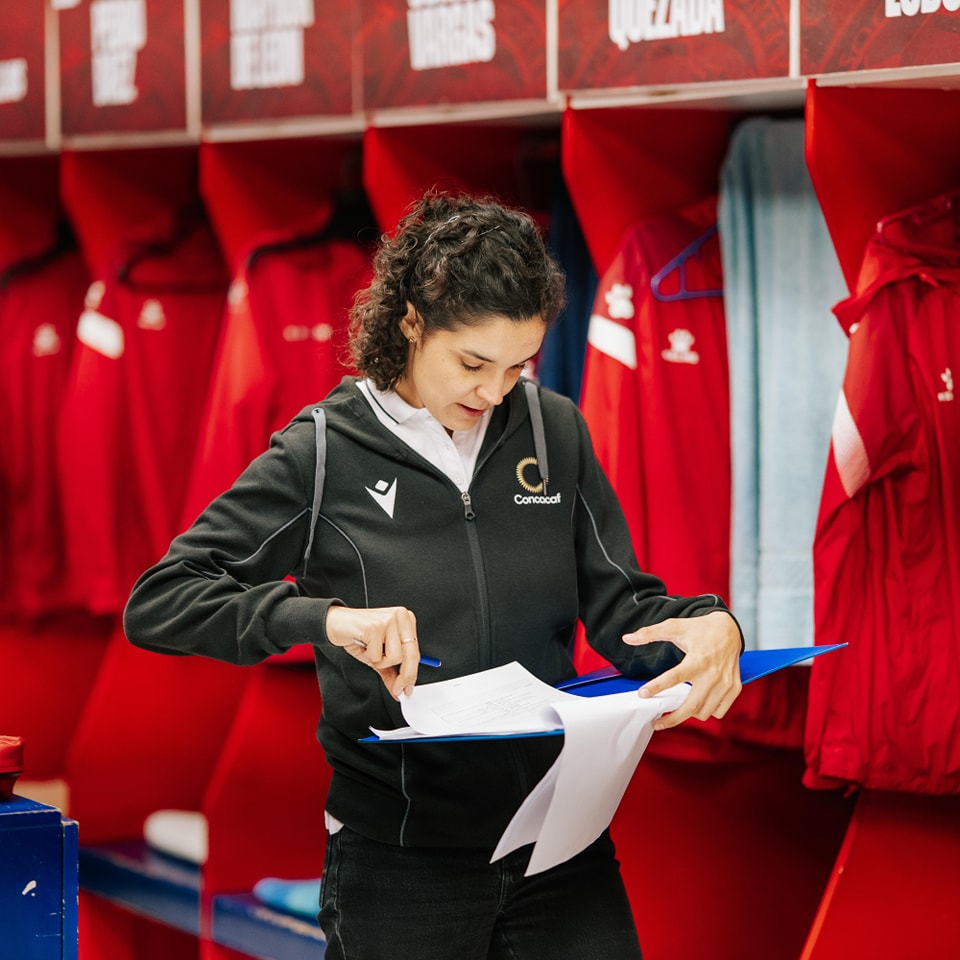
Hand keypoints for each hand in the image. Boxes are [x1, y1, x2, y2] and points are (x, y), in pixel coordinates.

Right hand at [325, 605, 420, 700]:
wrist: (335, 622)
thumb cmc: (357, 634)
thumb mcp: (378, 656)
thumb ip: (390, 672)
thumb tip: (399, 690)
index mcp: (406, 620)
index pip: (416, 652)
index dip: (412, 673)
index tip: (408, 687)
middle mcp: (401, 616)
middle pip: (411, 655)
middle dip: (404, 677)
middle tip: (399, 689)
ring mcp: (389, 620)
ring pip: (395, 657)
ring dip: (379, 661)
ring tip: (370, 650)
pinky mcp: (376, 626)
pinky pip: (377, 655)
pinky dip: (368, 656)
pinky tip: (363, 644)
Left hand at [623, 611, 741, 729]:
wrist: (729, 629)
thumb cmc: (700, 629)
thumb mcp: (674, 626)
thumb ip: (650, 633)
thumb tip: (627, 638)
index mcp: (698, 659)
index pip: (674, 677)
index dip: (657, 687)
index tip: (643, 695)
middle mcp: (713, 674)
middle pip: (691, 705)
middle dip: (672, 719)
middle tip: (657, 723)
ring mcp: (726, 683)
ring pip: (704, 712)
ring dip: (689, 714)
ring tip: (679, 708)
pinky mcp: (734, 689)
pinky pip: (719, 711)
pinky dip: (707, 712)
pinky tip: (699, 704)